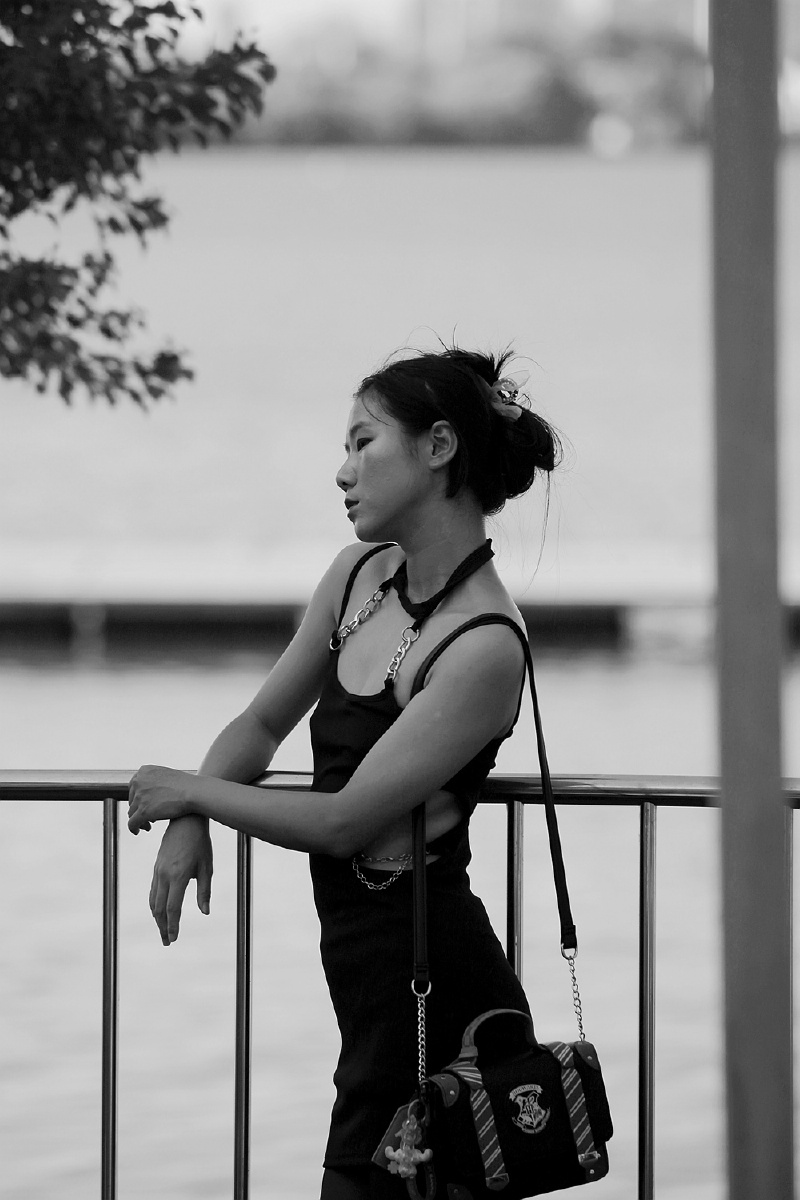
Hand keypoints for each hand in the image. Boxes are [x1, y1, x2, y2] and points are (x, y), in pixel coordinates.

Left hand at [128, 764, 192, 833]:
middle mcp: (139, 782)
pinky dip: (134, 828)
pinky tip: (138, 831)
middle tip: (149, 817)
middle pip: (132, 800)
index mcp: (144, 771)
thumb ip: (154, 780)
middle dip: (139, 809)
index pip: (133, 787)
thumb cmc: (186, 785)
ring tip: (148, 825)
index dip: (139, 798)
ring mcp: (140, 797)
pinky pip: (132, 823)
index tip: (145, 805)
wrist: (194, 792)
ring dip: (139, 819)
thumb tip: (149, 792)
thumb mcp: (166, 775)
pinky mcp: (143, 811)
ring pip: (132, 813)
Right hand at [150, 815, 212, 945]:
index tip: (173, 939)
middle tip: (167, 941)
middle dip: (163, 927)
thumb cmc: (200, 844)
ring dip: (157, 918)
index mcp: (178, 876)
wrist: (185, 822)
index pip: (173, 908)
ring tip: (163, 930)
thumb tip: (205, 912)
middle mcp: (164, 875)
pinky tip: (159, 911)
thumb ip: (204, 891)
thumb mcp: (207, 867)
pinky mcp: (156, 867)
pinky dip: (155, 904)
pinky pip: (153, 890)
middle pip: (160, 908)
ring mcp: (158, 871)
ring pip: (154, 900)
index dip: (172, 925)